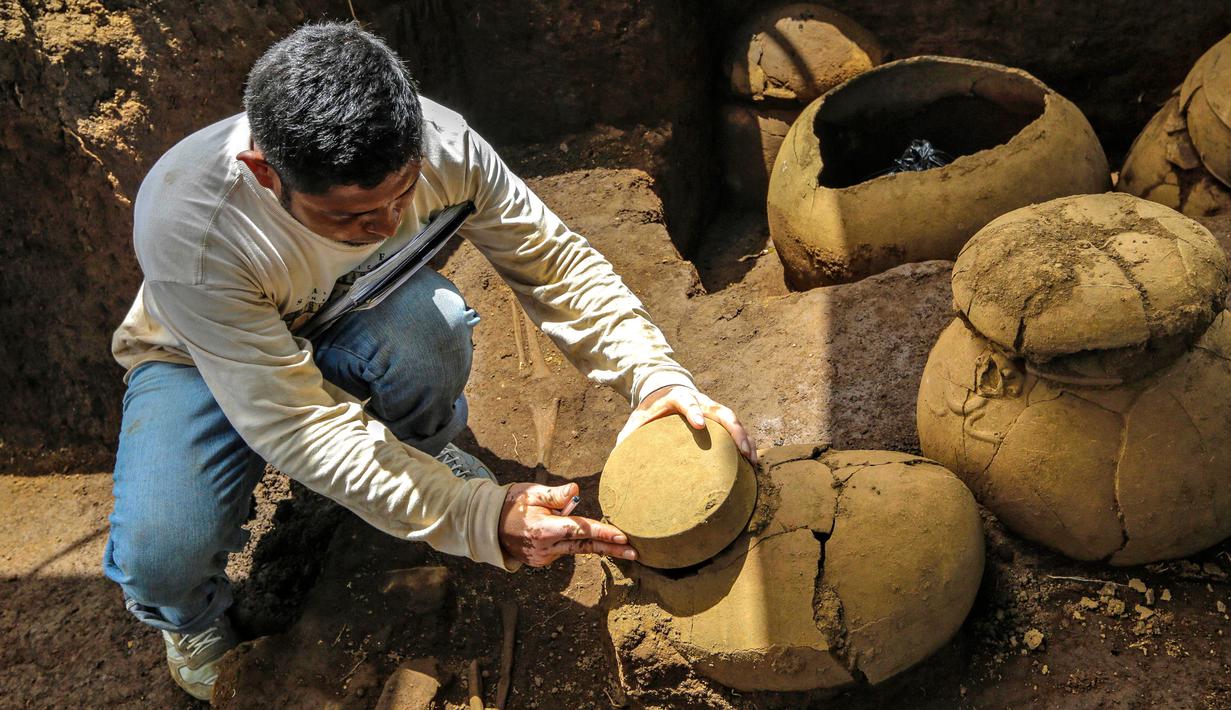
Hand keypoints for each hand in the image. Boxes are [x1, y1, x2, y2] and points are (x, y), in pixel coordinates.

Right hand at [498, 481, 636, 566]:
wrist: (489, 526)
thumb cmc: (513, 504)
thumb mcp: (532, 493)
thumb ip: (555, 494)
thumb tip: (576, 490)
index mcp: (545, 530)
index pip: (580, 530)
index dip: (603, 533)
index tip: (622, 537)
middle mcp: (546, 548)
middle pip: (585, 547)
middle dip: (611, 549)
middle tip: (635, 553)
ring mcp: (544, 557)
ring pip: (575, 548)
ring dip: (594, 544)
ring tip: (618, 543)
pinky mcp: (543, 560)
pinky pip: (563, 549)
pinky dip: (570, 541)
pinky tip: (562, 531)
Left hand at [618, 385, 757, 463]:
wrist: (664, 392)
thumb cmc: (650, 411)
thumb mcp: (637, 419)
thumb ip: (628, 436)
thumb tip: (616, 459)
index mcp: (677, 398)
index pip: (687, 400)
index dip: (693, 411)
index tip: (699, 425)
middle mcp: (700, 401)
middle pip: (721, 411)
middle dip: (733, 429)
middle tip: (742, 451)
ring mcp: (712, 409)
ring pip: (733, 421)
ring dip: (745, 439)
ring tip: (752, 461)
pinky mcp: (719, 419)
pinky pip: (736, 430)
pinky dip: (746, 443)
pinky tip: (752, 463)